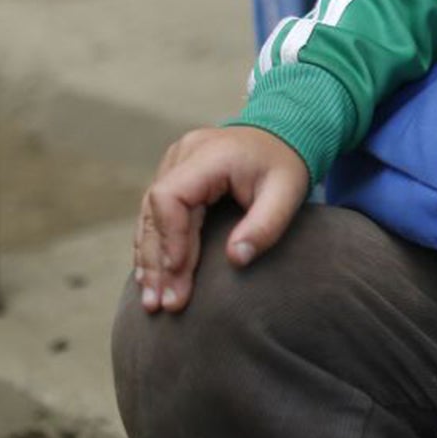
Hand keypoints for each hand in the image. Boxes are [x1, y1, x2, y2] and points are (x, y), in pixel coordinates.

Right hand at [131, 125, 308, 313]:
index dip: (171, 238)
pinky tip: (150, 276)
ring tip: (152, 300)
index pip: (171, 197)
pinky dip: (153, 245)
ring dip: (149, 258)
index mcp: (210, 154)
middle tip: (162, 303)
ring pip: (149, 214)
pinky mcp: (174, 174)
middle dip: (157, 260)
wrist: (285, 134)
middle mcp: (184, 154)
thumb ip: (265, 226)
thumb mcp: (287, 194)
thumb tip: (235, 259)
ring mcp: (175, 162)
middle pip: (155, 210)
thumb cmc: (285, 165)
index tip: (178, 274)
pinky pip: (155, 212)